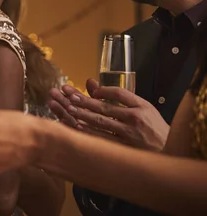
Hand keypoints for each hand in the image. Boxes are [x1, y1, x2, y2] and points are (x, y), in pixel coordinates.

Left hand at [48, 79, 168, 150]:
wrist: (171, 153)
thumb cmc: (154, 128)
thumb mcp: (142, 108)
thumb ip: (117, 96)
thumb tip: (90, 82)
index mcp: (141, 106)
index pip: (119, 93)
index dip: (102, 90)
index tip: (90, 88)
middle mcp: (135, 119)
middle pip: (104, 107)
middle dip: (83, 100)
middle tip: (67, 94)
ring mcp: (129, 135)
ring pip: (100, 123)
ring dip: (82, 114)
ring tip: (66, 107)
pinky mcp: (124, 149)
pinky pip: (101, 139)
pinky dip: (88, 132)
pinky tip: (75, 126)